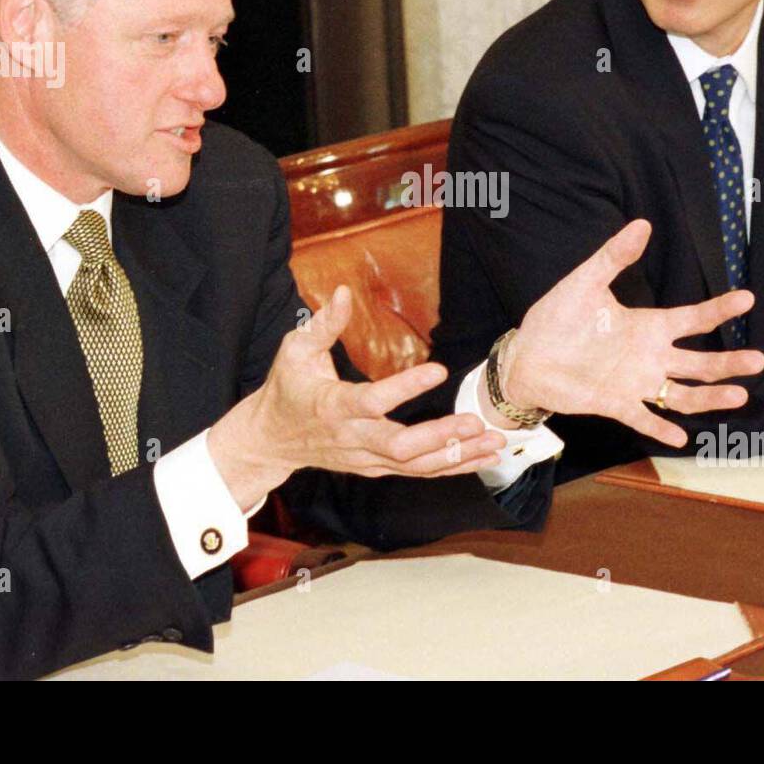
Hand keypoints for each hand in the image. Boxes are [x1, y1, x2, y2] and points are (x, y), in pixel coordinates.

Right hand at [208, 286, 507, 508]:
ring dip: (457, 456)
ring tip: (494, 441)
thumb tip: (342, 291)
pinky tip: (481, 456)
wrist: (269, 441)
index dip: (406, 388)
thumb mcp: (295, 350)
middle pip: (401, 447)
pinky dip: (451, 466)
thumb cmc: (285, 388)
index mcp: (333, 406)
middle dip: (442, 437)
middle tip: (478, 422)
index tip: (439, 370)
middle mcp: (353, 438)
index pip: (373, 401)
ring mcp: (366, 459)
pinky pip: (417, 472)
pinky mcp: (375, 469)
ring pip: (416, 465)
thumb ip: (323, 324)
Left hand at [493, 219, 763, 448]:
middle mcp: (649, 357)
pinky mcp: (615, 403)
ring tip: (738, 397)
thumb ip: (615, 257)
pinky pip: (643, 418)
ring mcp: (635, 383)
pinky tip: (680, 437)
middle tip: (758, 360)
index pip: (692, 319)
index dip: (720, 309)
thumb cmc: (558, 317)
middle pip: (699, 363)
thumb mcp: (586, 282)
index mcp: (647, 326)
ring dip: (709, 398)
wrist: (527, 355)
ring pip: (681, 394)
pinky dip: (660, 427)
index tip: (747, 298)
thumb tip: (642, 224)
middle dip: (729, 363)